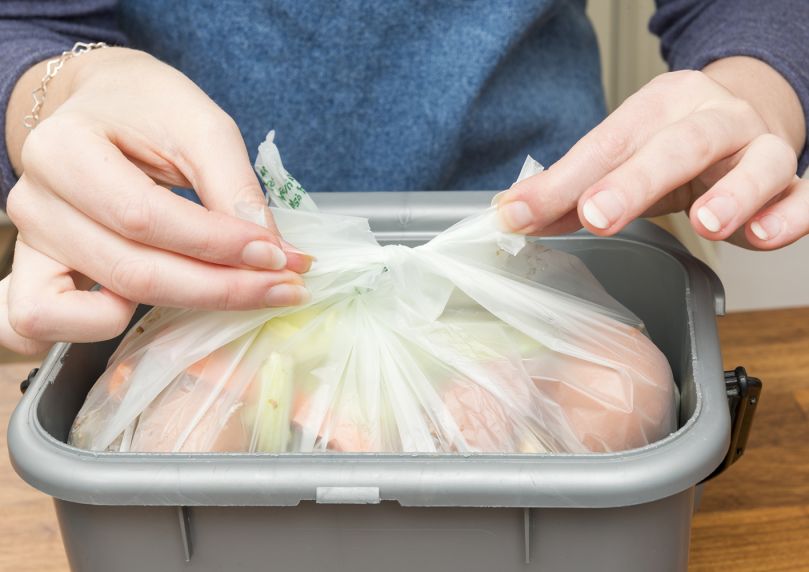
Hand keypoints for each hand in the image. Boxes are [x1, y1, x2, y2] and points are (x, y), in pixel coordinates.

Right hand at [0, 48, 310, 353]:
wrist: (99, 105)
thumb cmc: (146, 108)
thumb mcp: (199, 125)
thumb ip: (233, 187)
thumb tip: (270, 253)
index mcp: (63, 150)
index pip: (145, 218)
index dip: (219, 245)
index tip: (280, 255)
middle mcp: (35, 203)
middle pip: (133, 272)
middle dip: (222, 288)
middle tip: (284, 286)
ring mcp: (30, 245)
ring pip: (104, 306)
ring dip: (186, 307)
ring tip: (241, 291)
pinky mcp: (34, 274)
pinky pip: (45, 324)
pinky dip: (95, 329)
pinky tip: (154, 308)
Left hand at [497, 57, 807, 249]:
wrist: (745, 118)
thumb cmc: (673, 143)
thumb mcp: (621, 158)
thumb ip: (571, 190)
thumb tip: (515, 216)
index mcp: (658, 107)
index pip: (606, 143)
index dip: (563, 181)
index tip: (519, 214)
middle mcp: (712, 119)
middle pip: (677, 145)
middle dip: (634, 182)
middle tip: (597, 215)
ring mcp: (758, 148)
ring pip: (756, 163)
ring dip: (733, 194)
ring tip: (708, 223)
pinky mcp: (792, 181)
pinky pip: (803, 195)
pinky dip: (789, 215)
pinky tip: (763, 236)